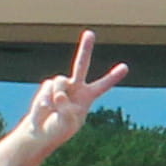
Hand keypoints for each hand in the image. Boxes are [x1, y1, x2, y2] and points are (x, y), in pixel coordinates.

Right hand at [20, 35, 131, 150]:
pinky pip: (47, 87)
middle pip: (81, 64)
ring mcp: (61, 85)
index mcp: (87, 97)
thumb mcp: (68, 123)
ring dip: (56, 96)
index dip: (112, 77)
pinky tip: (45, 108)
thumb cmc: (59, 130)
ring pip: (60, 81)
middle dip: (85, 48)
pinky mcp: (47, 87)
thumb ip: (66, 108)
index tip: (125, 67)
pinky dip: (45, 99)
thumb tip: (59, 94)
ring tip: (53, 109)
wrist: (40, 132)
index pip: (102, 86)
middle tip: (90, 33)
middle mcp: (76, 87)